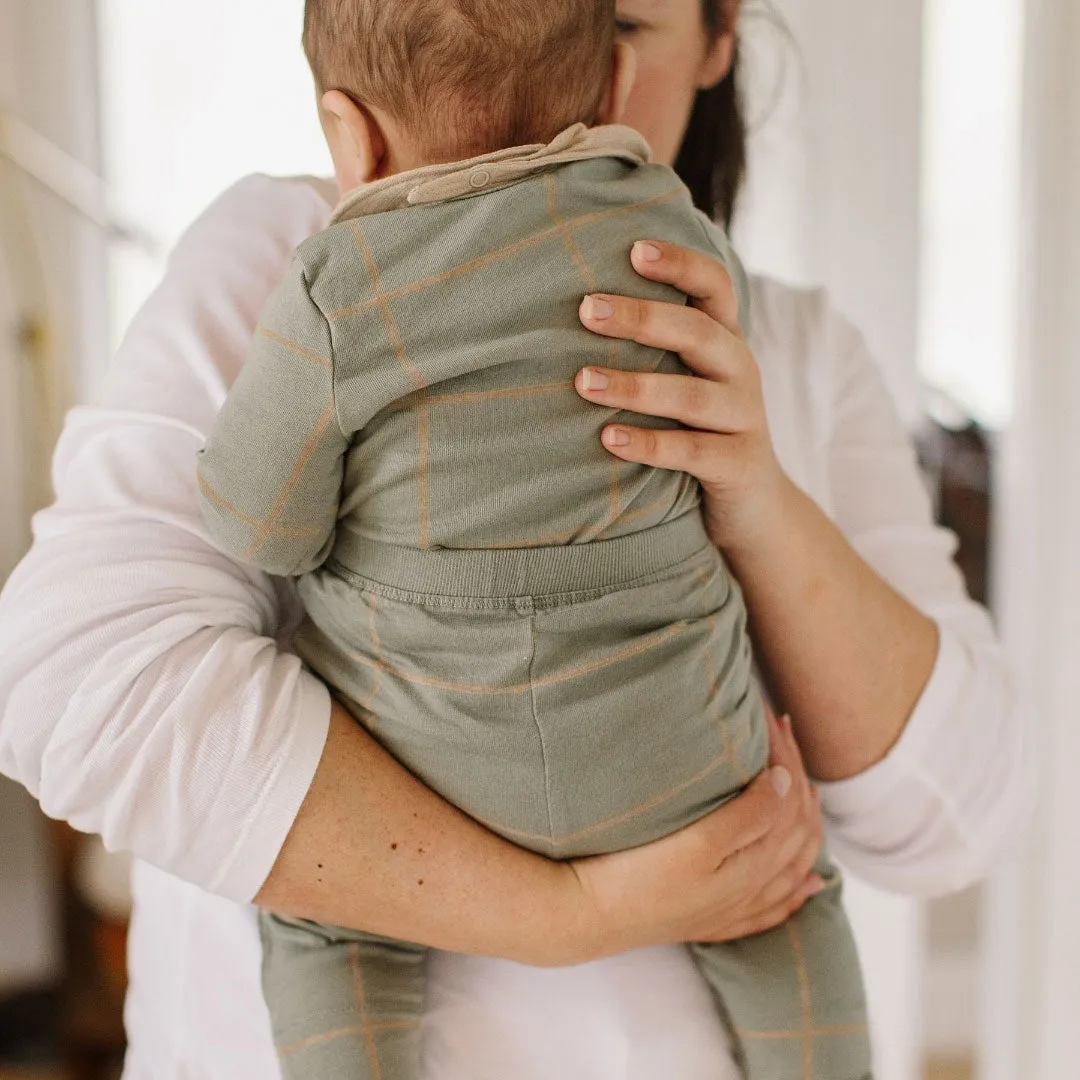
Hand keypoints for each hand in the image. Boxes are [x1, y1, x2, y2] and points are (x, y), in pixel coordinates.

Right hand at [566, 710, 823, 960]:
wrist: (587, 914)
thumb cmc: (635, 875)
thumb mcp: (695, 843)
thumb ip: (747, 817)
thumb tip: (787, 783)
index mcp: (753, 867)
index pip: (790, 802)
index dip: (785, 755)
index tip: (770, 716)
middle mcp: (753, 889)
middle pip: (798, 828)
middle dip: (798, 775)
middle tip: (782, 728)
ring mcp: (735, 908)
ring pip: (793, 862)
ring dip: (804, 819)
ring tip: (802, 782)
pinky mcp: (716, 920)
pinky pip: (776, 905)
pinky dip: (799, 887)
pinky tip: (810, 881)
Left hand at [574, 240, 795, 555]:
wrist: (754, 504)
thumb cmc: (699, 430)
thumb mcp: (686, 380)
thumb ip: (653, 346)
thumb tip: (573, 307)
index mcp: (725, 340)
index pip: (714, 286)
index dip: (679, 264)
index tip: (634, 249)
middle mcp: (741, 371)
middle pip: (697, 333)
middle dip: (641, 318)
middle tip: (586, 309)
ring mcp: (743, 418)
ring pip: (690, 396)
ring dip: (634, 386)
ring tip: (583, 382)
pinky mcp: (738, 465)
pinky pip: (691, 452)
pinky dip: (648, 444)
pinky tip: (607, 439)